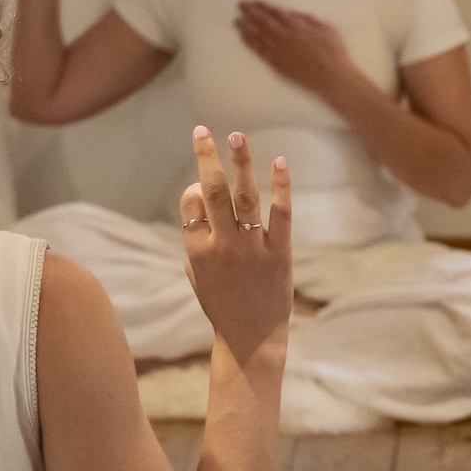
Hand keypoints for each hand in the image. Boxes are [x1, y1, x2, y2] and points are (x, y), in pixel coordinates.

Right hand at [179, 128, 291, 363]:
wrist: (251, 338)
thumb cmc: (221, 304)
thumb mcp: (195, 274)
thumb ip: (194, 238)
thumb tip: (196, 197)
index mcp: (197, 252)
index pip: (190, 204)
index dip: (192, 189)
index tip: (199, 186)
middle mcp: (223, 247)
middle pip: (212, 193)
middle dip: (205, 158)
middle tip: (202, 131)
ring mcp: (252, 249)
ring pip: (245, 197)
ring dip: (240, 163)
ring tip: (236, 136)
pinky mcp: (280, 253)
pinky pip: (281, 214)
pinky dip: (280, 186)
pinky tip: (278, 161)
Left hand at [234, 0, 353, 99]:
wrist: (333, 79)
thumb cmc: (334, 53)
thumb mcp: (326, 29)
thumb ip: (307, 20)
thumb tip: (290, 14)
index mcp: (297, 28)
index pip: (275, 14)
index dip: (263, 7)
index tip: (254, 1)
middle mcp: (285, 39)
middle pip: (263, 23)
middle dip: (251, 13)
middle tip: (240, 5)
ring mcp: (279, 53)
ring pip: (258, 37)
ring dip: (246, 27)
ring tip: (237, 20)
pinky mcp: (277, 65)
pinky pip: (260, 52)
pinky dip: (250, 43)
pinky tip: (243, 37)